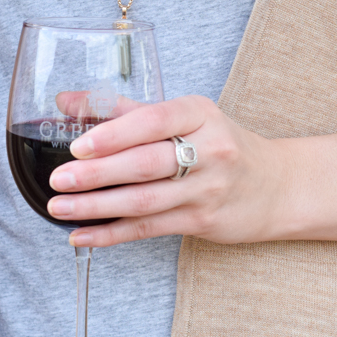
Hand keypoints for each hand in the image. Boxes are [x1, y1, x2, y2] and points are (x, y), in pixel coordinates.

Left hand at [47, 96, 289, 246]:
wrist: (277, 186)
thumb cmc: (223, 146)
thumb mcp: (187, 118)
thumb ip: (127, 110)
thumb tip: (66, 101)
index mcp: (200, 114)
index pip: (153, 121)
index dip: (114, 134)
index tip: (78, 145)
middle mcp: (209, 150)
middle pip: (145, 164)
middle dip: (97, 173)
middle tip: (59, 179)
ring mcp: (208, 189)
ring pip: (144, 200)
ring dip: (97, 206)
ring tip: (60, 207)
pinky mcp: (203, 221)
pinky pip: (149, 228)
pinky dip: (112, 233)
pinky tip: (83, 235)